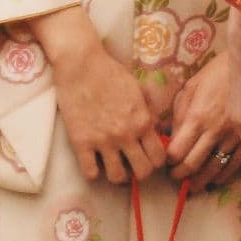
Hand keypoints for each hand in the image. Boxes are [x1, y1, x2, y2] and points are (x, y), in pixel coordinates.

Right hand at [33, 5, 164, 184]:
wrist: (81, 64)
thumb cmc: (110, 73)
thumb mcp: (138, 92)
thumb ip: (146, 114)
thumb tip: (154, 131)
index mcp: (142, 122)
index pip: (159, 157)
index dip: (156, 162)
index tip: (148, 158)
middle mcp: (126, 135)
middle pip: (143, 172)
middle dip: (140, 172)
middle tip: (133, 166)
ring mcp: (103, 140)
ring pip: (117, 177)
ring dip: (117, 175)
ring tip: (113, 166)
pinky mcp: (81, 142)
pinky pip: (90, 172)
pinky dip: (93, 172)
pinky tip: (94, 163)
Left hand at [165, 52, 240, 189]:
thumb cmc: (217, 73)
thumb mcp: (191, 87)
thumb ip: (180, 113)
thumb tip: (171, 136)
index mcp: (197, 117)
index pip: (177, 151)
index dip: (169, 162)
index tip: (166, 163)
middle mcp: (214, 131)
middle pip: (193, 164)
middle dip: (181, 176)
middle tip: (175, 178)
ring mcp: (233, 137)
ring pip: (214, 168)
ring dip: (201, 181)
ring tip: (193, 187)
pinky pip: (235, 164)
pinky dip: (224, 175)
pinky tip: (216, 179)